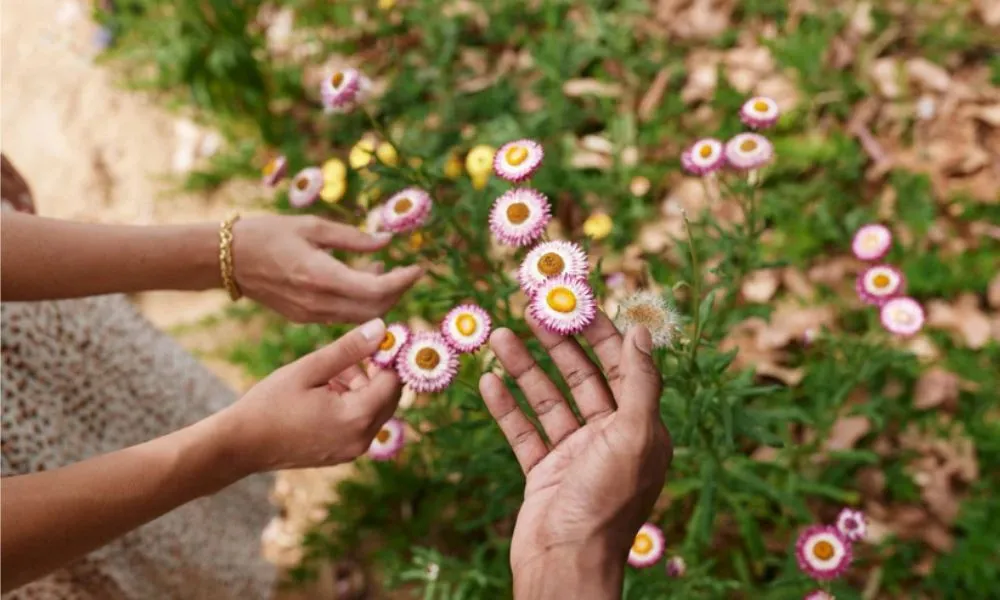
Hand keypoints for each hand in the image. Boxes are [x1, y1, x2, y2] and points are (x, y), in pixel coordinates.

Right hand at [214, 318, 401, 472]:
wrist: (240, 446)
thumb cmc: (270, 404)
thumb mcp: (309, 368)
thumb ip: (349, 349)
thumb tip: (381, 328)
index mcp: (357, 416)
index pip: (393, 381)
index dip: (388, 357)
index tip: (377, 338)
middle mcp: (362, 438)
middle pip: (389, 397)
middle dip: (374, 372)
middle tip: (346, 355)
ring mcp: (353, 450)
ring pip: (374, 409)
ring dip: (360, 387)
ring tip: (327, 373)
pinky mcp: (342, 454)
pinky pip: (360, 424)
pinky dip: (352, 404)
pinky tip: (324, 392)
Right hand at [232, 215, 422, 322]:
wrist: (226, 260)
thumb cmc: (268, 234)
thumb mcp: (313, 226)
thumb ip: (354, 238)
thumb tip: (388, 241)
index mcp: (321, 276)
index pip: (377, 289)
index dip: (404, 280)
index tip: (419, 267)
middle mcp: (318, 302)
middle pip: (375, 309)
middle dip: (398, 291)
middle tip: (407, 270)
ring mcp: (311, 315)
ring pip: (361, 317)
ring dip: (381, 298)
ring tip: (381, 269)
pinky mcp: (305, 318)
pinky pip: (344, 316)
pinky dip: (361, 302)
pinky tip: (360, 278)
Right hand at [479, 313, 671, 598]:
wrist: (564, 563)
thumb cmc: (605, 502)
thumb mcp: (632, 437)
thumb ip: (640, 383)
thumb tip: (643, 331)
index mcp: (639, 428)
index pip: (622, 366)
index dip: (601, 332)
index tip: (577, 301)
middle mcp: (609, 438)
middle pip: (583, 377)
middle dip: (558, 343)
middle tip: (532, 309)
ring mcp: (574, 455)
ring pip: (548, 400)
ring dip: (525, 368)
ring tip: (499, 335)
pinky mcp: (544, 472)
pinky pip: (524, 431)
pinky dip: (507, 406)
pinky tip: (488, 381)